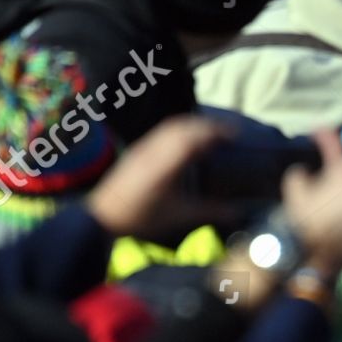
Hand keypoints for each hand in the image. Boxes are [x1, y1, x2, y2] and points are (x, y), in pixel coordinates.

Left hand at [85, 115, 235, 237]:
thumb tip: (239, 212)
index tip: (236, 134)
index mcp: (168, 164)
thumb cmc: (143, 216)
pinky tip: (188, 140)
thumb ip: (211, 211)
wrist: (103, 215)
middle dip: (209, 125)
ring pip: (173, 126)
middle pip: (185, 126)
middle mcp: (156, 150)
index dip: (217, 132)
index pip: (195, 138)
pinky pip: (163, 131)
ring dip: (195, 125)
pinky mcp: (138, 150)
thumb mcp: (181, 216)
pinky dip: (182, 129)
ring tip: (212, 132)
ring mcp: (145, 147)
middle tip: (229, 132)